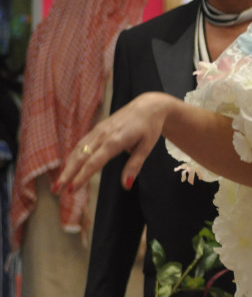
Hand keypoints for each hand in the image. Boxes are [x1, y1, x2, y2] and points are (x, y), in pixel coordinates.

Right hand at [58, 91, 173, 193]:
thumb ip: (134, 166)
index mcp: (115, 141)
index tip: (72, 189)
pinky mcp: (97, 129)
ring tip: (59, 183)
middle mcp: (102, 135)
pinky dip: (72, 156)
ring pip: (78, 150)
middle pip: (80, 157)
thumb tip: (126, 185)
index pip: (94, 162)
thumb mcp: (146, 147)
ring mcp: (98, 131)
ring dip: (67, 167)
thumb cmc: (149, 127)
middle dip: (67, 174)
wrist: (148, 106)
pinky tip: (68, 167)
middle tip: (57, 190)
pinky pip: (81, 144)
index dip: (82, 176)